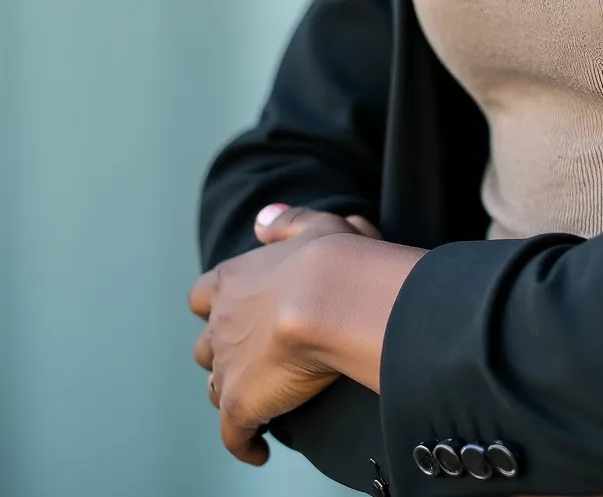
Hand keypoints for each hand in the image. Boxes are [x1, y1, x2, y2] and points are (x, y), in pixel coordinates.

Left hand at [190, 205, 416, 465]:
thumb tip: (263, 221)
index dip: (216, 307)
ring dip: (234, 393)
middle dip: (224, 354)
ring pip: (216, 389)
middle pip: (206, 347)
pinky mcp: (239, 404)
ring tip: (262, 400)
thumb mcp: (314, 225)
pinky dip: (245, 444)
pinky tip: (261, 451)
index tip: (236, 313)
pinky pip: (233, 437)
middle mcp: (220, 324)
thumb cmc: (330, 259)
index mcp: (232, 280)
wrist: (329, 297)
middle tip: (254, 360)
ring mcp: (226, 366)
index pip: (203, 296)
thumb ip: (286, 222)